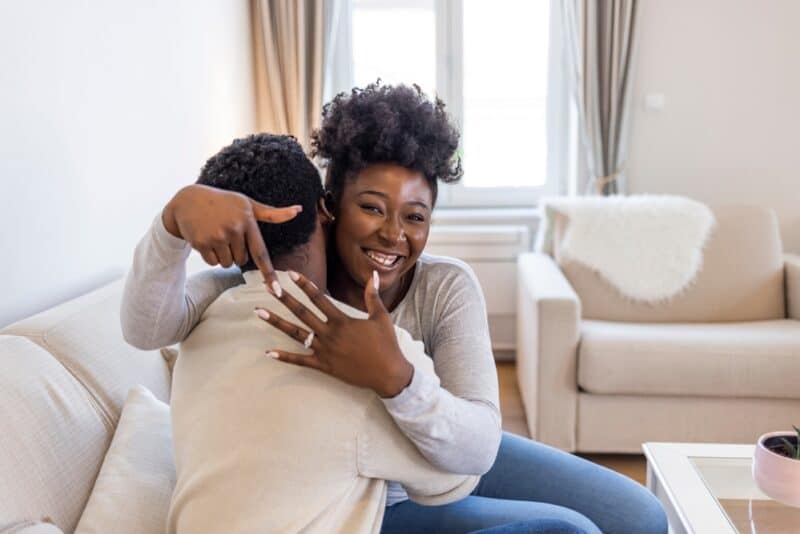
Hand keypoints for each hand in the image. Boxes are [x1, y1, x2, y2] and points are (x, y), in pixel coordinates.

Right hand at [162, 184, 300, 292]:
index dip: (270, 274)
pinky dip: (210, 255)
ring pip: (227, 263)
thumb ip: (272, 213)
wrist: (189, 200)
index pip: (261, 252)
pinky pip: (212, 262)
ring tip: (216, 234)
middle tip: (226, 233)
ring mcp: (217, 236)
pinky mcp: (201, 242)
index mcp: (248, 220)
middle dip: (235, 252)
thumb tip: (298, 210)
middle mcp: (233, 228)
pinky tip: (205, 238)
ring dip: (223, 255)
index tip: (278, 291)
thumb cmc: (224, 202)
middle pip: (242, 260)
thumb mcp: (247, 204)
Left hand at [256, 270, 413, 397]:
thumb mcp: (381, 317)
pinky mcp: (324, 366)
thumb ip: (372, 296)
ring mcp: (324, 351)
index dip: (304, 285)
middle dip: (284, 299)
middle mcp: (329, 334)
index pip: (319, 298)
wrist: (388, 373)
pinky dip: (284, 357)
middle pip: (302, 313)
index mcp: (341, 320)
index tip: (290, 274)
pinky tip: (269, 352)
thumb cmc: (386, 345)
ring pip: (296, 334)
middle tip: (268, 287)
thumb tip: (374, 275)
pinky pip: (300, 361)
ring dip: (277, 322)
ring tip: (259, 312)